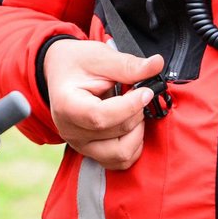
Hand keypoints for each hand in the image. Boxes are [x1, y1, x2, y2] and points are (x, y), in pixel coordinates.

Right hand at [43, 39, 163, 169]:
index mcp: (67, 105)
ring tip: (134, 111)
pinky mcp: (91, 152)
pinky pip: (120, 161)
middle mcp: (71, 131)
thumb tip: (157, 64)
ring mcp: (80, 145)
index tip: (146, 91)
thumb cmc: (77, 62)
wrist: (60, 71)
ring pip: (121, 154)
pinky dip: (134, 145)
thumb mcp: (100, 57)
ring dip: (137, 132)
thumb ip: (128, 65)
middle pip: (116, 132)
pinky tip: (131, 125)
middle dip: (136, 112)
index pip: (100, 117)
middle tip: (138, 93)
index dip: (129, 106)